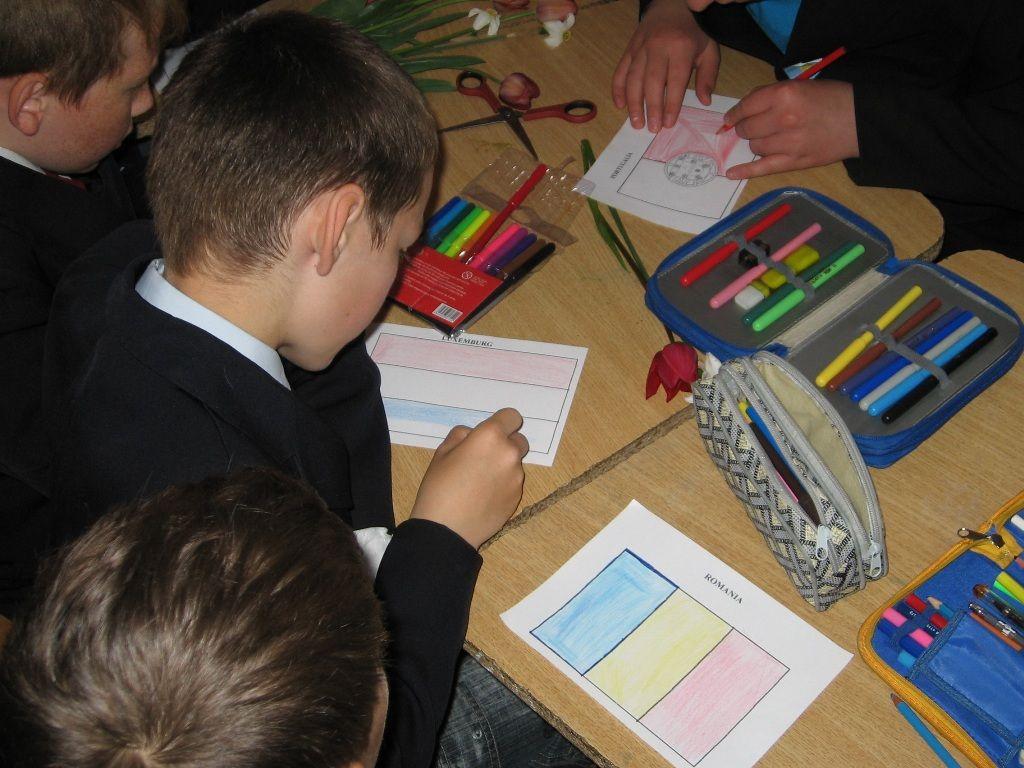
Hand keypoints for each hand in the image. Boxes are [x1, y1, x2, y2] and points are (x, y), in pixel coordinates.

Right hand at [411, 408, 528, 548]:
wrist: (447, 529)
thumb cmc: (439, 487)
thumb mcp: (442, 452)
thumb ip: (461, 436)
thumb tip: (472, 435)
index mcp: (490, 437)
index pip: (512, 416)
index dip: (502, 422)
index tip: (492, 432)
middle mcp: (509, 453)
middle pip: (519, 440)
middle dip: (505, 444)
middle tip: (484, 457)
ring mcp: (517, 477)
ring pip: (515, 463)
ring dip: (504, 466)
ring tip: (480, 482)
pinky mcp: (518, 497)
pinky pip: (513, 483)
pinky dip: (503, 485)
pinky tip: (484, 496)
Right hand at [612, 0, 719, 131]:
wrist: (672, 4)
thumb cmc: (693, 31)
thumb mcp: (709, 49)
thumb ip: (708, 76)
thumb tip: (704, 101)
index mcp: (681, 47)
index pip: (675, 80)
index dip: (671, 104)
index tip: (668, 123)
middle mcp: (658, 47)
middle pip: (651, 82)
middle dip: (651, 107)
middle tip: (652, 128)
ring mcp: (641, 47)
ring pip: (633, 78)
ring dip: (633, 103)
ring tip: (636, 122)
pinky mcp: (630, 49)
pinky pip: (621, 70)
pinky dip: (618, 88)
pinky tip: (620, 105)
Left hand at [723, 79, 858, 178]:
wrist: (861, 119)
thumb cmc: (833, 97)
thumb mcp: (801, 85)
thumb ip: (772, 95)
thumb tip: (744, 109)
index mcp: (784, 95)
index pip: (747, 106)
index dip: (735, 113)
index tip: (731, 118)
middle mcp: (783, 118)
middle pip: (747, 128)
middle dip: (745, 127)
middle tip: (753, 126)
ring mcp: (788, 143)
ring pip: (755, 146)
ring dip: (757, 142)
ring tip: (770, 137)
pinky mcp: (795, 161)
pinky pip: (762, 168)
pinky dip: (745, 171)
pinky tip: (731, 173)